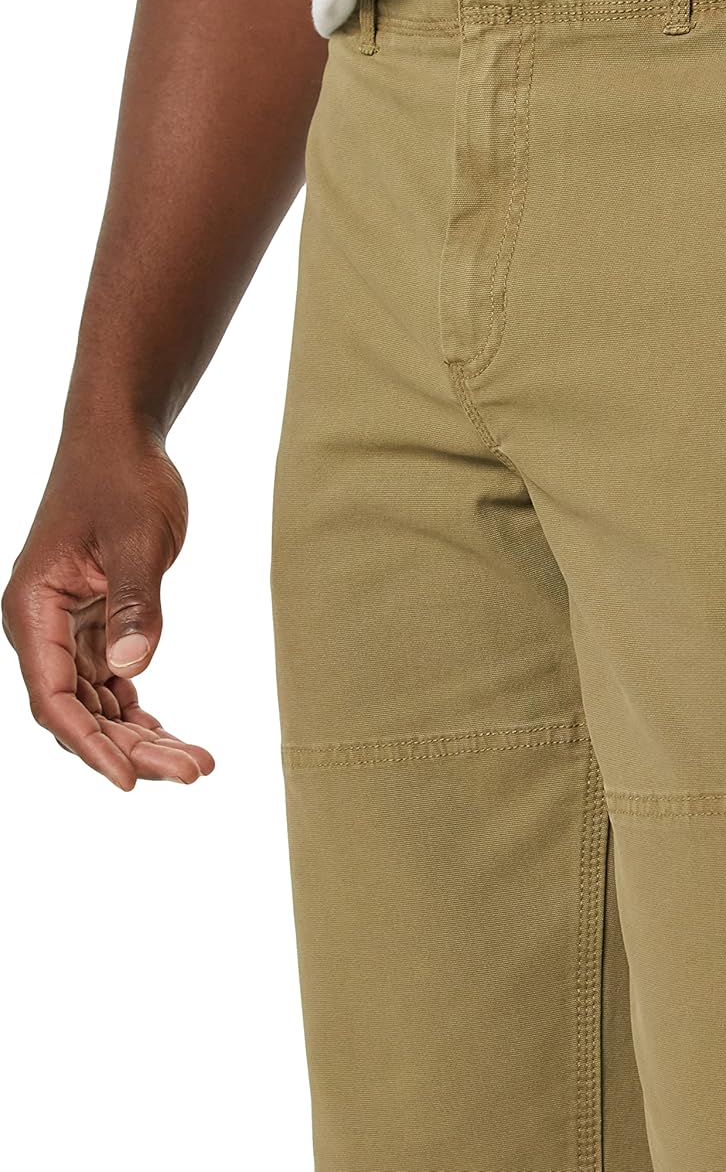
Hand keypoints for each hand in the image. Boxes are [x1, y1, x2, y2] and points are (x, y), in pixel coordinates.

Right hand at [3, 427, 213, 789]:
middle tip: (195, 771)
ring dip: (141, 736)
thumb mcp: (136, 539)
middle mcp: (41, 627)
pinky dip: (138, 709)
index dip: (90, 745)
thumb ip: (135, 605)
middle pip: (80, 710)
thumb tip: (133, 671)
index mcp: (32, 610)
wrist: (122, 439)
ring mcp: (67, 627)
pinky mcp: (94, 621)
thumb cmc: (123, 479)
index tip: (131, 781)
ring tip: (197, 763)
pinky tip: (173, 735)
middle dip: (133, 748)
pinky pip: (111, 681)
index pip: (54, 697)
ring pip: (98, 702)